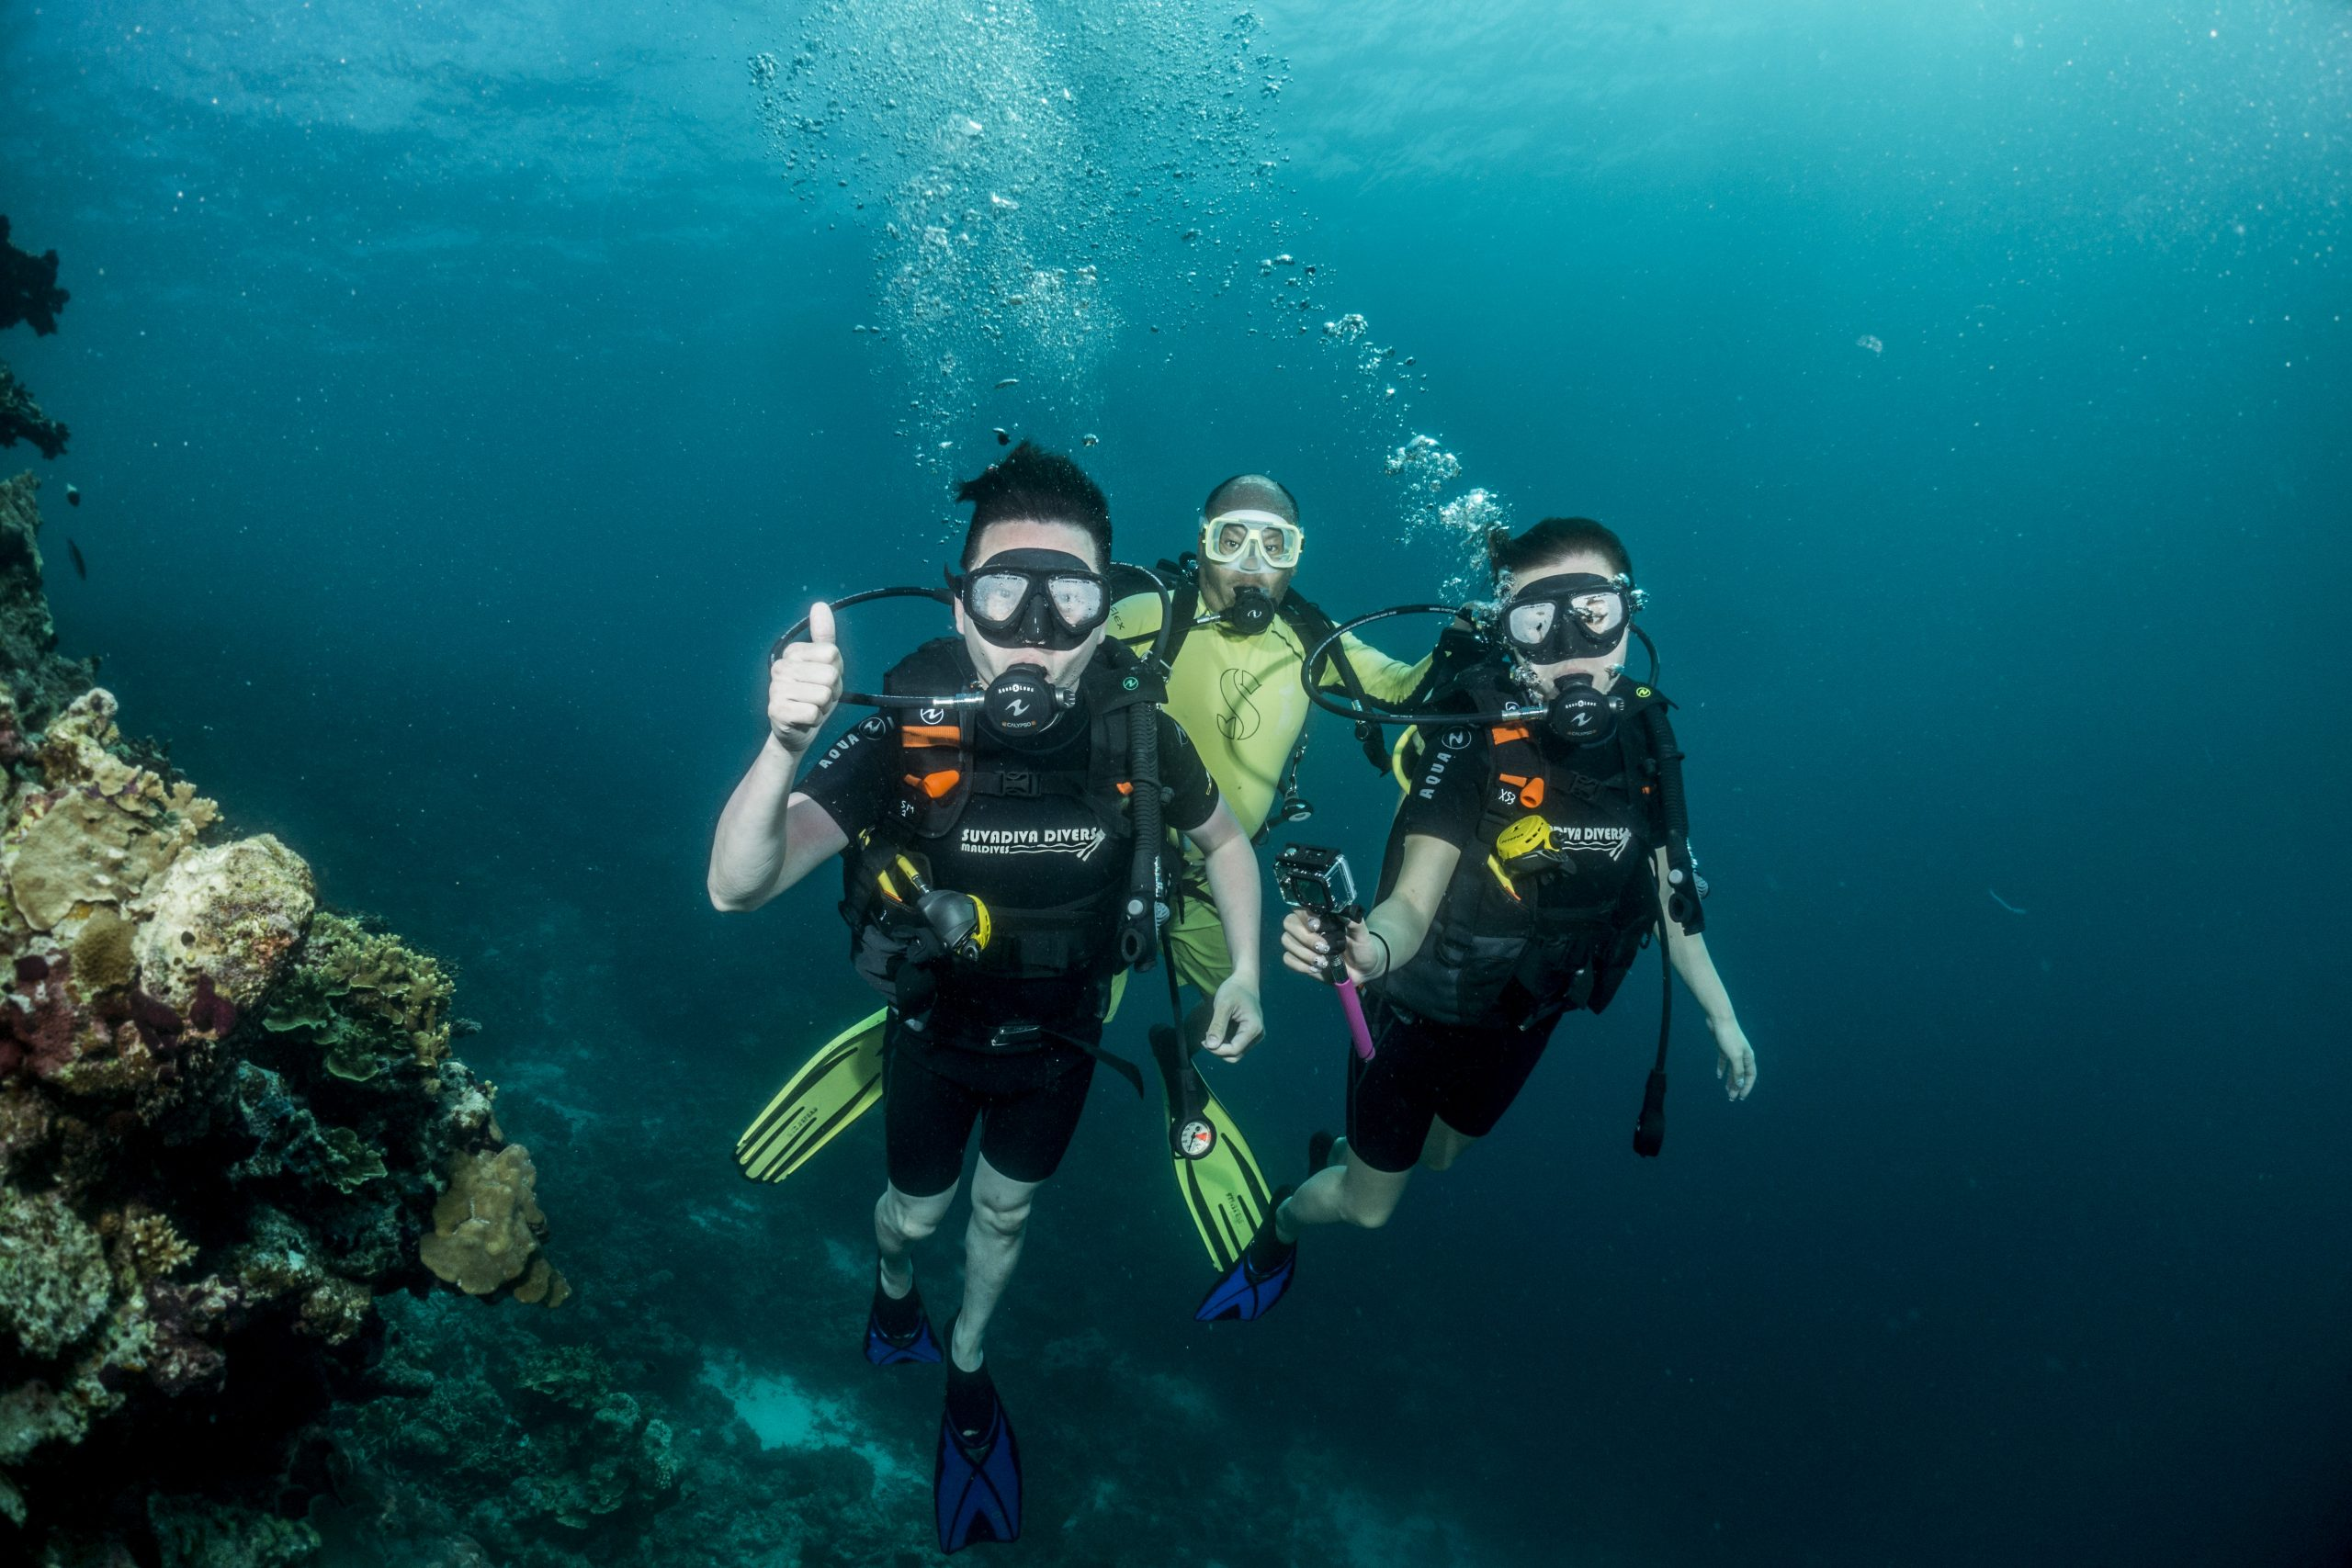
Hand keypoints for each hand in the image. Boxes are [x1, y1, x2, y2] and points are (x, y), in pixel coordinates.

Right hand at [768, 601, 842, 754]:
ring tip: (812, 707)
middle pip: (830, 675)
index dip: (836, 670)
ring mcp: (776, 689)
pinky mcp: (776, 710)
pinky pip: (813, 713)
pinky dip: (815, 719)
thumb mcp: (825, 664)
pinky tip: (804, 719)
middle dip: (832, 691)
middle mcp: (781, 667)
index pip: (832, 654)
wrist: (797, 731)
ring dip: (824, 706)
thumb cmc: (813, 695)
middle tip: (819, 697)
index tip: (824, 680)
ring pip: (823, 695)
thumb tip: (820, 605)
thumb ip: (824, 636)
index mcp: (792, 652)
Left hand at [1199, 976, 1263, 1060]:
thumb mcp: (1222, 1005)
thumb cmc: (1234, 990)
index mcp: (1254, 1028)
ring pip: (1235, 1053)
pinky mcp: (1249, 1035)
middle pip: (1235, 1055)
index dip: (1217, 1050)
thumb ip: (1217, 1025)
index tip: (1203, 1041)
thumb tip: (1211, 1046)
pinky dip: (1224, 1043)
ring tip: (1210, 1034)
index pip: (1234, 1050)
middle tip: (1205, 1039)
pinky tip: (1217, 1032)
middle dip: (1219, 1051)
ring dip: (1221, 1048)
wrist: (1244, 982)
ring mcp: (1255, 1036)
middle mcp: (1257, 1035)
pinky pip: (1236, 1046)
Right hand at [1280, 908, 1383, 984]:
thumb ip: (1354, 921)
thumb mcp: (1362, 933)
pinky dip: (1301, 965)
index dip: (1304, 915)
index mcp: (1320, 916)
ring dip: (1304, 953)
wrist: (1363, 969)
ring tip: (1324, 962)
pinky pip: (1287, 959)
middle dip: (1305, 937)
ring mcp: (1300, 943)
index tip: (1317, 925)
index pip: (1301, 906)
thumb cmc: (1362, 946)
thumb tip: (1343, 910)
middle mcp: (1306, 927)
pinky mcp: (1299, 960)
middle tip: (1324, 948)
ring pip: (1286, 941)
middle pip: (1289, 923)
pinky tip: (1316, 968)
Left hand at [1711, 1016, 1756, 1100]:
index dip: (1746, 1087)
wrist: (1719, 1019)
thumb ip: (1738, 1070)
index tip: (1741, 1097)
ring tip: (1726, 1090)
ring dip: (1730, 1080)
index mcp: (1748, 1057)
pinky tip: (1718, 1075)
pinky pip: (1724, 1061)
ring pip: (1732, 1069)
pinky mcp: (1723, 1048)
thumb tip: (1740, 1084)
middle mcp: (1742, 1055)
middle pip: (1740, 1074)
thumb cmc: (1729, 1036)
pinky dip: (1722, 1068)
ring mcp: (1732, 1051)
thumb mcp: (1734, 1056)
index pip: (1750, 1076)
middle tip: (1731, 1097)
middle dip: (1737, 1086)